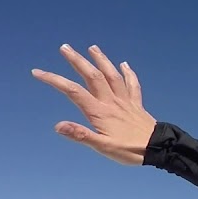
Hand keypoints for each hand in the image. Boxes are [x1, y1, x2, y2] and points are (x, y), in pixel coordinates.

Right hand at [31, 44, 156, 164]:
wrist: (160, 149)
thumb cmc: (131, 151)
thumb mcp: (103, 147)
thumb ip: (80, 135)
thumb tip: (57, 126)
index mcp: (99, 112)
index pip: (72, 91)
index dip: (54, 80)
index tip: (37, 72)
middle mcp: (111, 102)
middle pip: (92, 76)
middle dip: (77, 60)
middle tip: (64, 47)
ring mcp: (125, 101)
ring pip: (112, 75)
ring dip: (101, 60)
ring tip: (92, 47)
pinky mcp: (137, 105)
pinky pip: (132, 85)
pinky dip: (128, 73)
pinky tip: (124, 64)